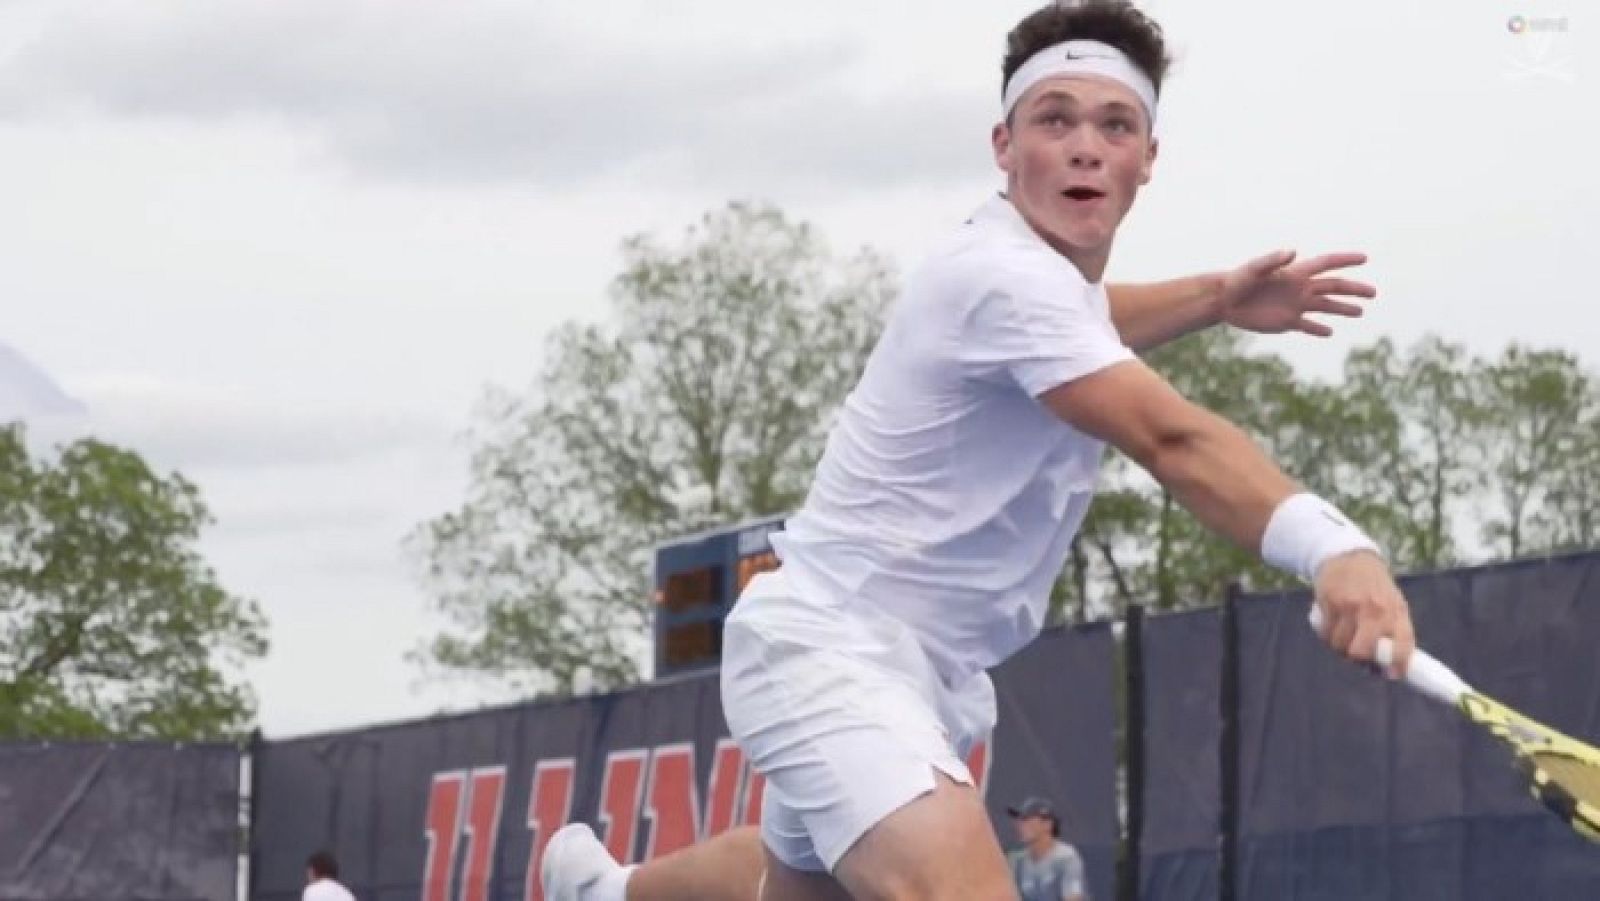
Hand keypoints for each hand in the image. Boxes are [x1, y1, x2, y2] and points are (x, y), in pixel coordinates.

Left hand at [1215, 250, 1375, 336]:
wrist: (1223, 301)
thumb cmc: (1237, 280)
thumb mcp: (1254, 268)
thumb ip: (1273, 260)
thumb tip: (1293, 252)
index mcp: (1295, 273)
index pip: (1326, 264)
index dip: (1345, 260)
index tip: (1365, 258)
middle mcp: (1299, 288)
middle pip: (1332, 287)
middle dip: (1353, 290)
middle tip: (1373, 293)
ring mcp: (1294, 306)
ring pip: (1325, 307)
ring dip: (1342, 309)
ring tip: (1360, 312)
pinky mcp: (1286, 322)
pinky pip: (1307, 326)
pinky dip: (1318, 329)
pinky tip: (1330, 332)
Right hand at [1311, 550, 1414, 678]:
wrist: (1348, 556)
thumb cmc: (1373, 587)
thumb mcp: (1393, 604)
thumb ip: (1394, 632)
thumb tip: (1390, 668)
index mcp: (1396, 611)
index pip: (1402, 646)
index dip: (1397, 665)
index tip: (1393, 674)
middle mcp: (1375, 609)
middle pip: (1363, 652)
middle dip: (1358, 660)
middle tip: (1358, 658)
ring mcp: (1350, 606)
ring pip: (1341, 645)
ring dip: (1340, 648)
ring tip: (1343, 637)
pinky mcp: (1330, 602)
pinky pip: (1325, 633)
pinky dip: (1327, 636)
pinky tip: (1331, 626)